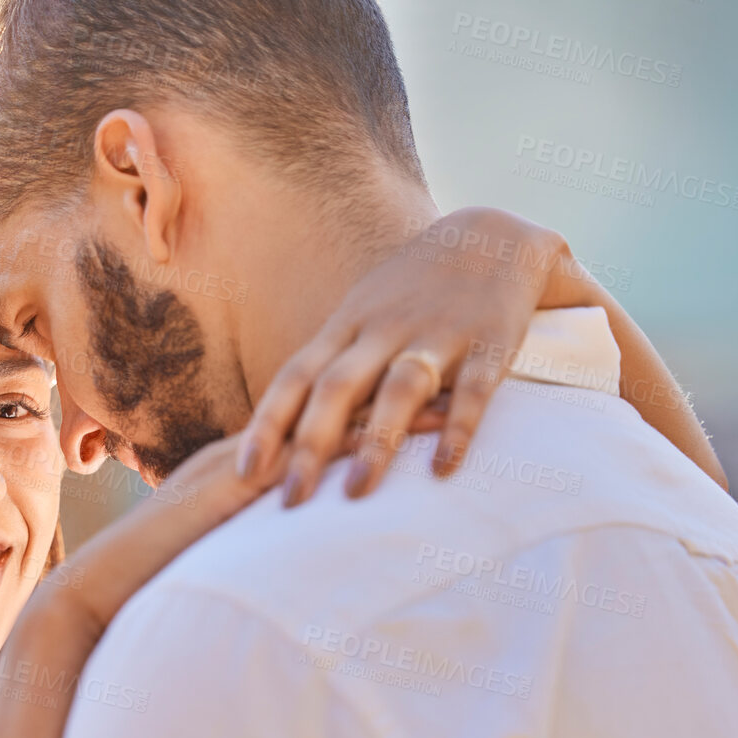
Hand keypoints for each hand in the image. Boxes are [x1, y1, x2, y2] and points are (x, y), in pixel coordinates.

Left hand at [235, 207, 570, 505]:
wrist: (491, 237)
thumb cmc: (411, 293)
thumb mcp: (359, 317)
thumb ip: (329, 370)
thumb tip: (283, 434)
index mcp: (347, 327)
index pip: (296, 376)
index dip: (268, 423)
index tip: (245, 471)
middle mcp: (384, 330)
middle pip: (337, 387)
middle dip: (310, 445)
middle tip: (290, 500)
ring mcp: (437, 334)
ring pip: (398, 389)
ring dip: (376, 441)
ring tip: (356, 493)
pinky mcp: (490, 342)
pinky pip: (472, 390)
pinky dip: (458, 430)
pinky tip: (443, 470)